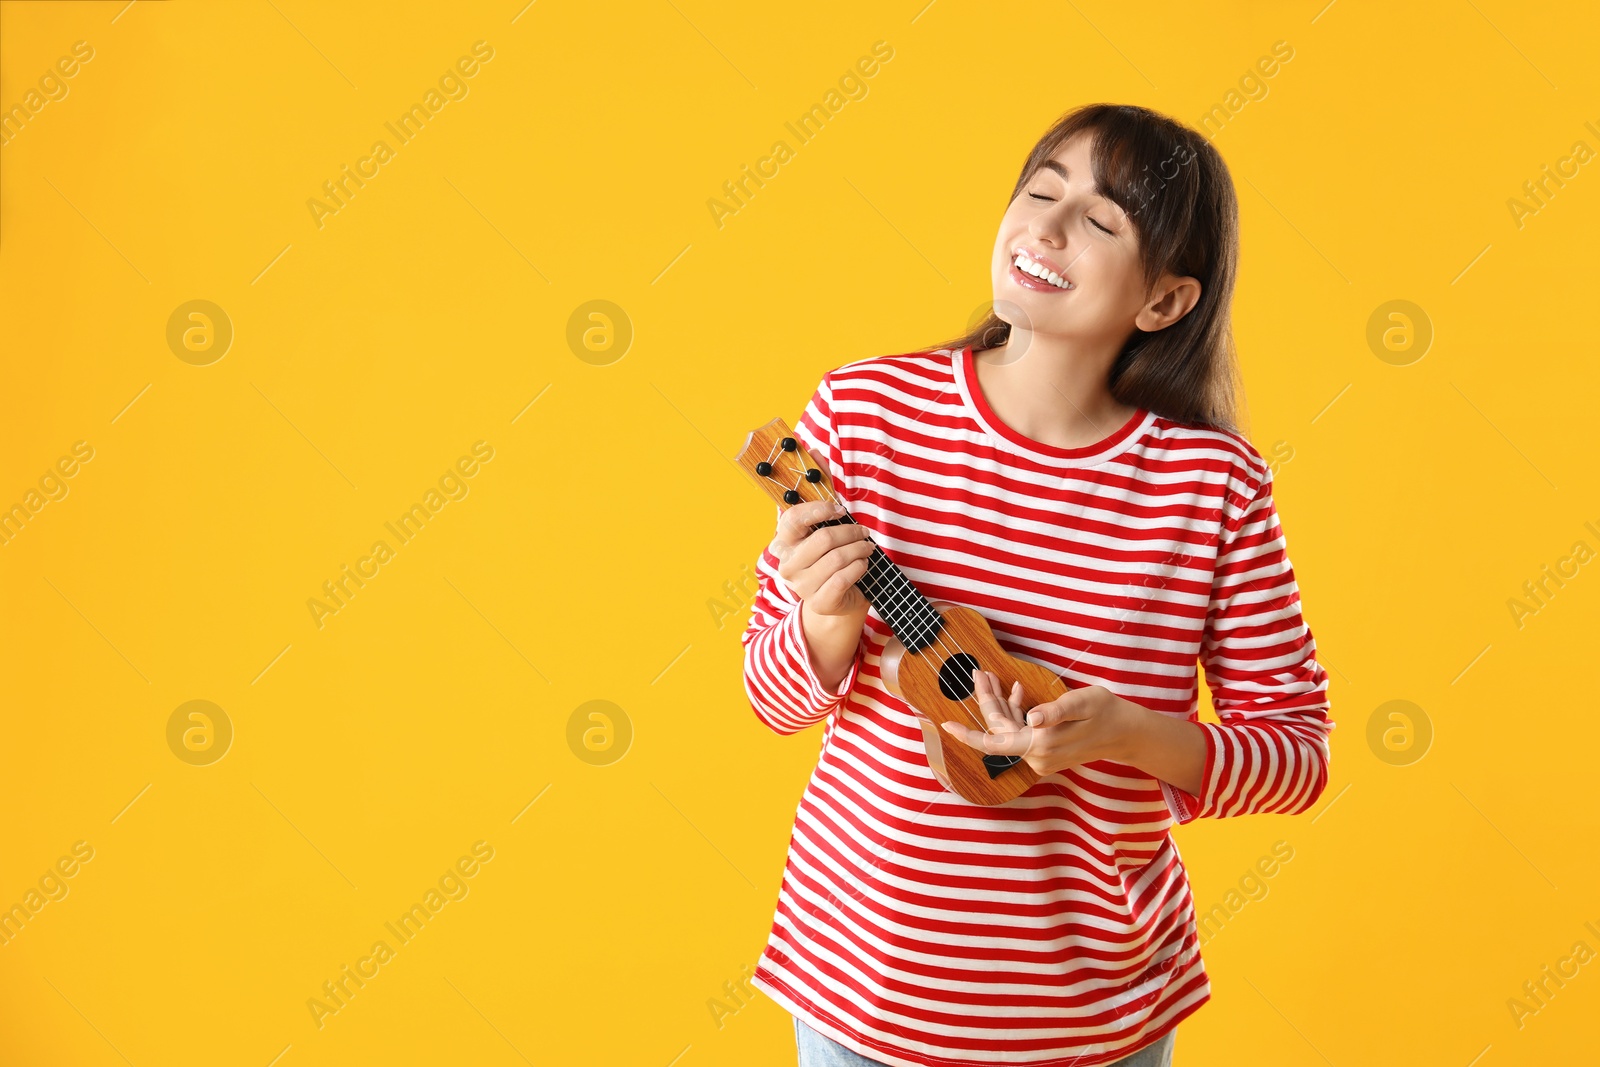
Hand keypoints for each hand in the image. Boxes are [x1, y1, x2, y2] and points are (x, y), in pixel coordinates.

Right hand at [771, 498, 874, 618]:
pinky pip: (842, 578)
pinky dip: (858, 567)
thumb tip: (838, 507)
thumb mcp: (823, 539)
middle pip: (823, 538)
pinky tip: (863, 564)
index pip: (793, 518)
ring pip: (836, 558)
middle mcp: (787, 566)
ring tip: (867, 548)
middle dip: (850, 532)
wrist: (837, 598)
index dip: (819, 509)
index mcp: (783, 545)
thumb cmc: (830, 561)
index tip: (840, 511)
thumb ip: (825, 522)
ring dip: (859, 549)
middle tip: (864, 532)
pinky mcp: (819, 602)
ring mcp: (801, 586)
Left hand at [939, 669, 1146, 776]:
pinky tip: (1018, 693)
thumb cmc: (1106, 712)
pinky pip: (1021, 733)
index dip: (968, 735)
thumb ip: (1055, 711)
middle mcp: (1038, 756)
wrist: (1125, 732)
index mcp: (1041, 744)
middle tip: (980, 673)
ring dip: (1001, 704)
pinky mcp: (1046, 753)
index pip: (995, 743)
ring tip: (993, 677)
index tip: (946, 725)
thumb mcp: (1082, 703)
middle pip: (1000, 730)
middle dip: (988, 701)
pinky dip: (1016, 712)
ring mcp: (1041, 757)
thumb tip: (1032, 718)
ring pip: (1009, 730)